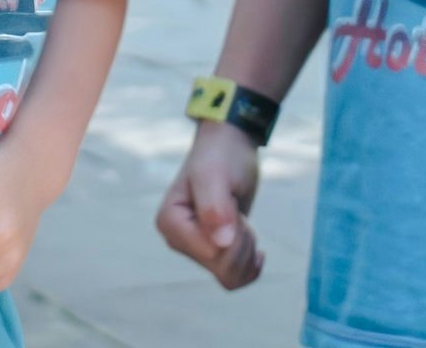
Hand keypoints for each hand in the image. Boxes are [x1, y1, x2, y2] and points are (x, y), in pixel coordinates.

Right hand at [154, 121, 263, 288]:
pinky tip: (256, 248)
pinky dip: (250, 266)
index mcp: (170, 222)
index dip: (234, 234)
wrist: (229, 146)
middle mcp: (178, 240)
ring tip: (240, 219)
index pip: (212, 255)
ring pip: (230, 276)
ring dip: (247, 250)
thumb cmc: (220, 155)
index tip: (230, 202)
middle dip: (242, 242)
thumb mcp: (216, 175)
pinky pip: (234, 278)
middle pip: (222, 268)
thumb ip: (215, 208)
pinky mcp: (212, 252)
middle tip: (237, 210)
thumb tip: (221, 244)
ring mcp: (195, 248)